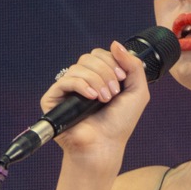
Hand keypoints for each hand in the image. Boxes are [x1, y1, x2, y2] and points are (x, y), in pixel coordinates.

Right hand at [40, 41, 151, 158]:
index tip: (121, 79)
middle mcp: (81, 80)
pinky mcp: (53, 98)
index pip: (100, 54)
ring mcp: (66, 89)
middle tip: (113, 93)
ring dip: (96, 81)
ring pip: (78, 67)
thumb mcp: (137, 91)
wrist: (105, 146)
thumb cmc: (120, 123)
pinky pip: (66, 79)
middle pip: (89, 57)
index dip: (112, 62)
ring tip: (104, 99)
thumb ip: (133, 65)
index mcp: (98, 77)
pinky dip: (81, 85)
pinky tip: (91, 97)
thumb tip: (114, 43)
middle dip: (106, 72)